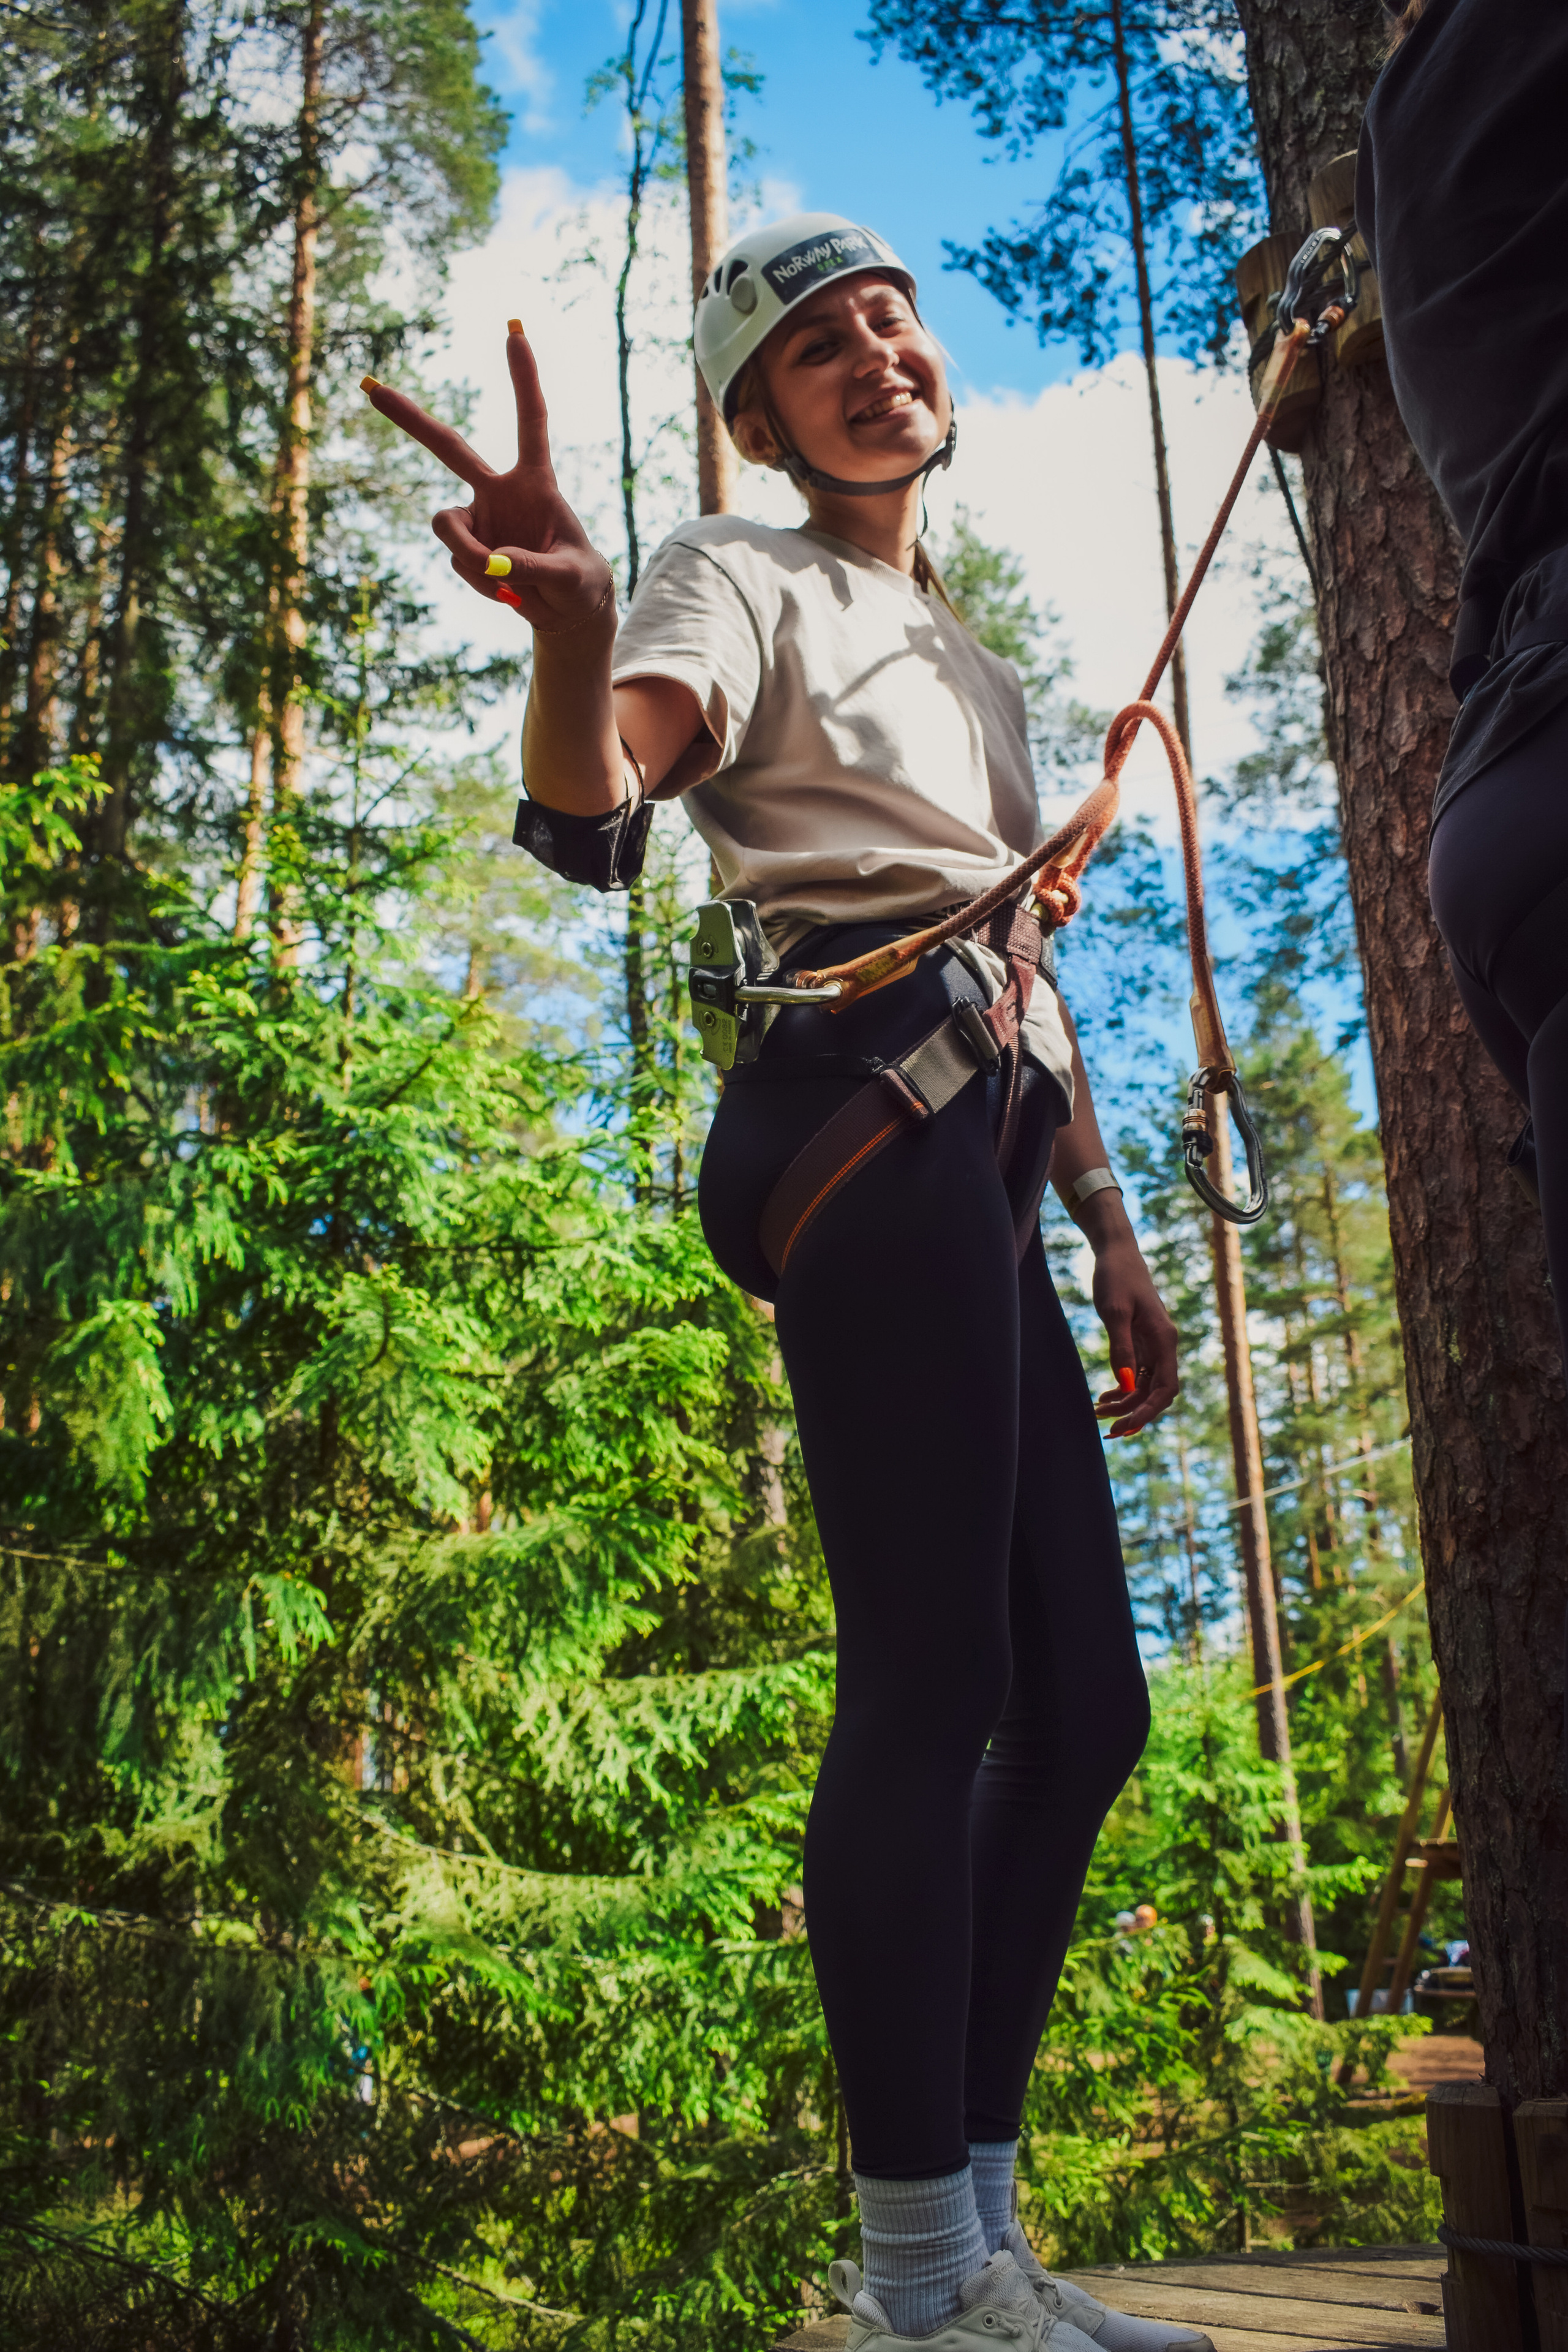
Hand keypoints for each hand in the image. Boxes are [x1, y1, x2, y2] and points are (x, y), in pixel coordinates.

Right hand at [361, 324, 613, 632]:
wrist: (568, 610)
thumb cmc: (580, 583)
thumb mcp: (571, 576)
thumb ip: (533, 566)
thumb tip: (491, 564)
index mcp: (536, 483)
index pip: (531, 422)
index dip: (523, 380)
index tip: (514, 333)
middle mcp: (499, 492)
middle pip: (449, 448)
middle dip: (410, 419)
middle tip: (371, 387)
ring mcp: (480, 520)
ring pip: (447, 526)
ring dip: (471, 558)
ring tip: (508, 584)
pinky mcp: (469, 550)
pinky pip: (459, 563)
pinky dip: (480, 582)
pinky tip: (506, 591)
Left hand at [1088, 1231, 1179, 1438]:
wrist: (1116, 1253)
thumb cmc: (1116, 1276)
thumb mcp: (1115, 1311)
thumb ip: (1120, 1348)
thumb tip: (1124, 1386)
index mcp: (1164, 1339)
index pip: (1166, 1388)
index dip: (1149, 1411)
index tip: (1127, 1426)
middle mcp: (1163, 1346)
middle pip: (1156, 1393)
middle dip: (1135, 1414)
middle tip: (1108, 1432)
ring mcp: (1153, 1345)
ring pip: (1145, 1387)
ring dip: (1125, 1404)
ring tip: (1097, 1414)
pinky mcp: (1141, 1343)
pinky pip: (1137, 1375)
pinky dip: (1122, 1389)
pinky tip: (1103, 1398)